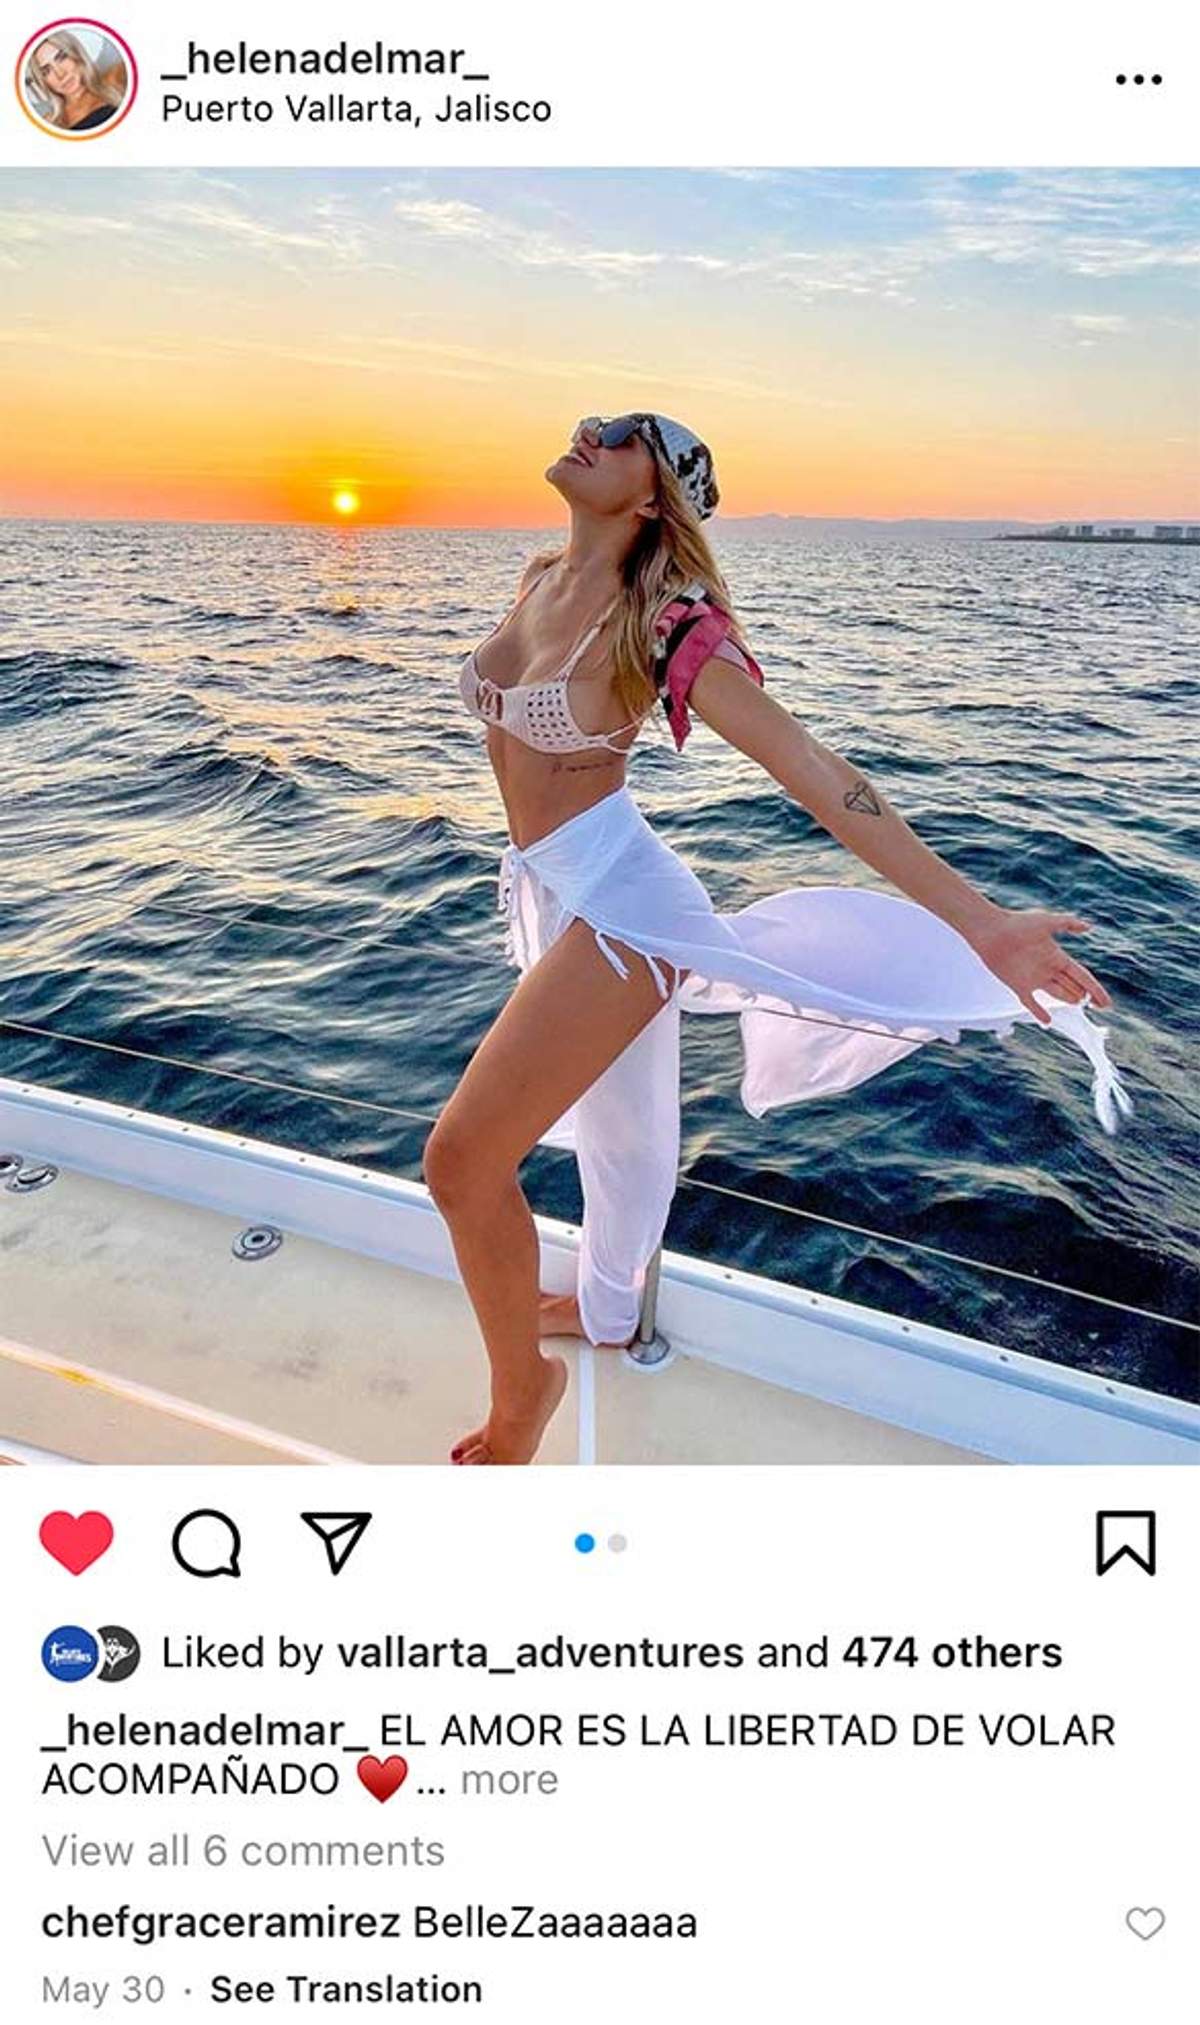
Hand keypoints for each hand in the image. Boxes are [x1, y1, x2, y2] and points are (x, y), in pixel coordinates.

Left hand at [967, 907, 1112, 1026]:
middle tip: (1096, 1005)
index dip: (1094, 988)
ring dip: (1068, 999)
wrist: (991, 931)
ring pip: (1057, 993)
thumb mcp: (1046, 922)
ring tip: (1079, 1005)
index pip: (1081, 976)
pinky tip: (1048, 1022)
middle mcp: (1047, 969)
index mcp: (1057, 956)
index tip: (1106, 1002)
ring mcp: (1034, 979)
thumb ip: (1067, 924)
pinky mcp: (1018, 986)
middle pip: (1071, 986)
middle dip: (1083, 995)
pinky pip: (1031, 1002)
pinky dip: (1039, 1012)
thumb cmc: (1018, 924)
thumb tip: (1089, 927)